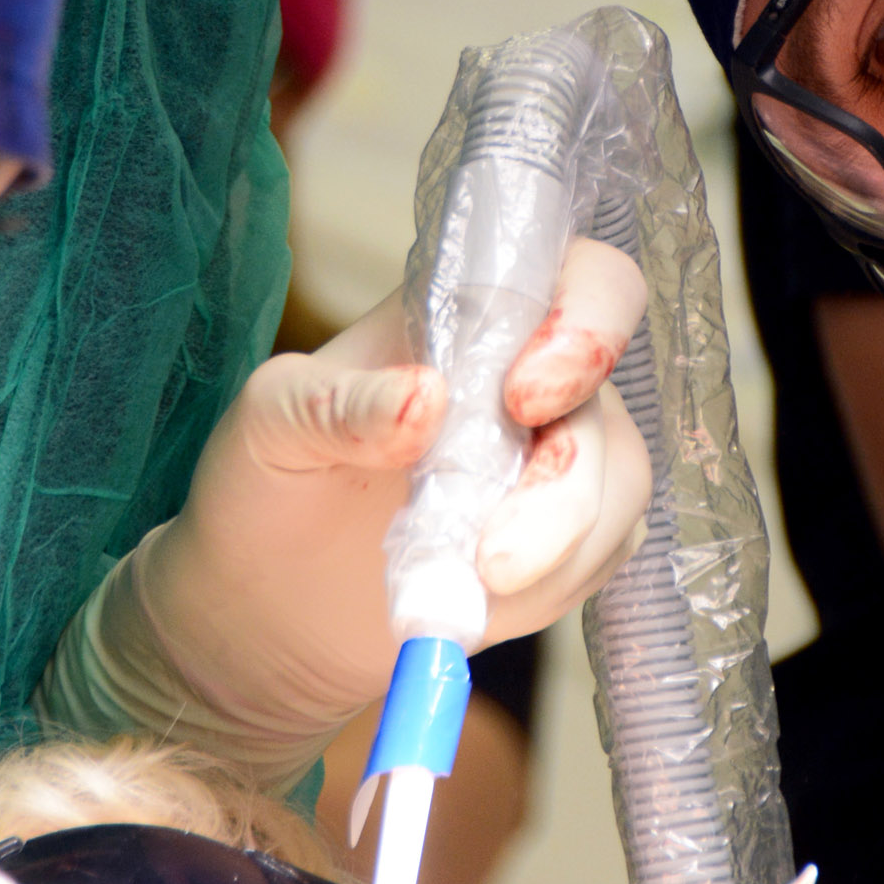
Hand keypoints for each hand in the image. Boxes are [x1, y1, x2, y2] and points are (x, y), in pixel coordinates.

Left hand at [132, 237, 651, 775]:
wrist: (263, 606)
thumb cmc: (266, 485)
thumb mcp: (269, 426)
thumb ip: (339, 403)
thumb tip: (426, 397)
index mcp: (467, 313)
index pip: (582, 278)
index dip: (584, 325)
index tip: (523, 399)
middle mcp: (530, 373)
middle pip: (606, 402)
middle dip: (564, 489)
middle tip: (493, 561)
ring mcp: (558, 457)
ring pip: (620, 485)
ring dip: (558, 550)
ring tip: (467, 593)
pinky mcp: (570, 538)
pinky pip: (604, 554)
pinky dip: (553, 590)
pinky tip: (478, 605)